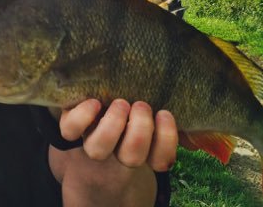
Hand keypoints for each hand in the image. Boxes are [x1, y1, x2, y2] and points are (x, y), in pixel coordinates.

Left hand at [50, 99, 177, 205]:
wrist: (94, 108)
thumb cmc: (129, 108)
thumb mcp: (151, 108)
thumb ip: (167, 115)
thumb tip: (191, 126)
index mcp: (143, 148)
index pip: (161, 161)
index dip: (166, 141)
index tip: (165, 113)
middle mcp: (118, 150)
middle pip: (132, 156)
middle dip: (141, 130)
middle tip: (141, 105)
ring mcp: (92, 140)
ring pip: (99, 149)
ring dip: (114, 125)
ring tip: (121, 103)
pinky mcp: (71, 126)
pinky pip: (70, 130)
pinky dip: (83, 116)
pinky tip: (95, 102)